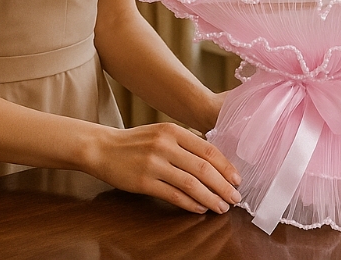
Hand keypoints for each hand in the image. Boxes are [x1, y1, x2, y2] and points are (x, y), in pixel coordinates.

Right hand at [86, 122, 241, 214]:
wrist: (103, 148)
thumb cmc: (136, 142)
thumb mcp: (161, 133)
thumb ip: (185, 143)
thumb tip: (214, 162)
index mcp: (172, 130)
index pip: (207, 149)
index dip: (225, 166)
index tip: (237, 179)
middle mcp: (165, 145)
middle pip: (203, 167)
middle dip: (223, 185)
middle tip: (235, 198)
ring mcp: (153, 163)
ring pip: (191, 184)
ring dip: (210, 198)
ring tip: (221, 207)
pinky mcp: (143, 182)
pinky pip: (173, 195)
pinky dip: (190, 204)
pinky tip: (200, 209)